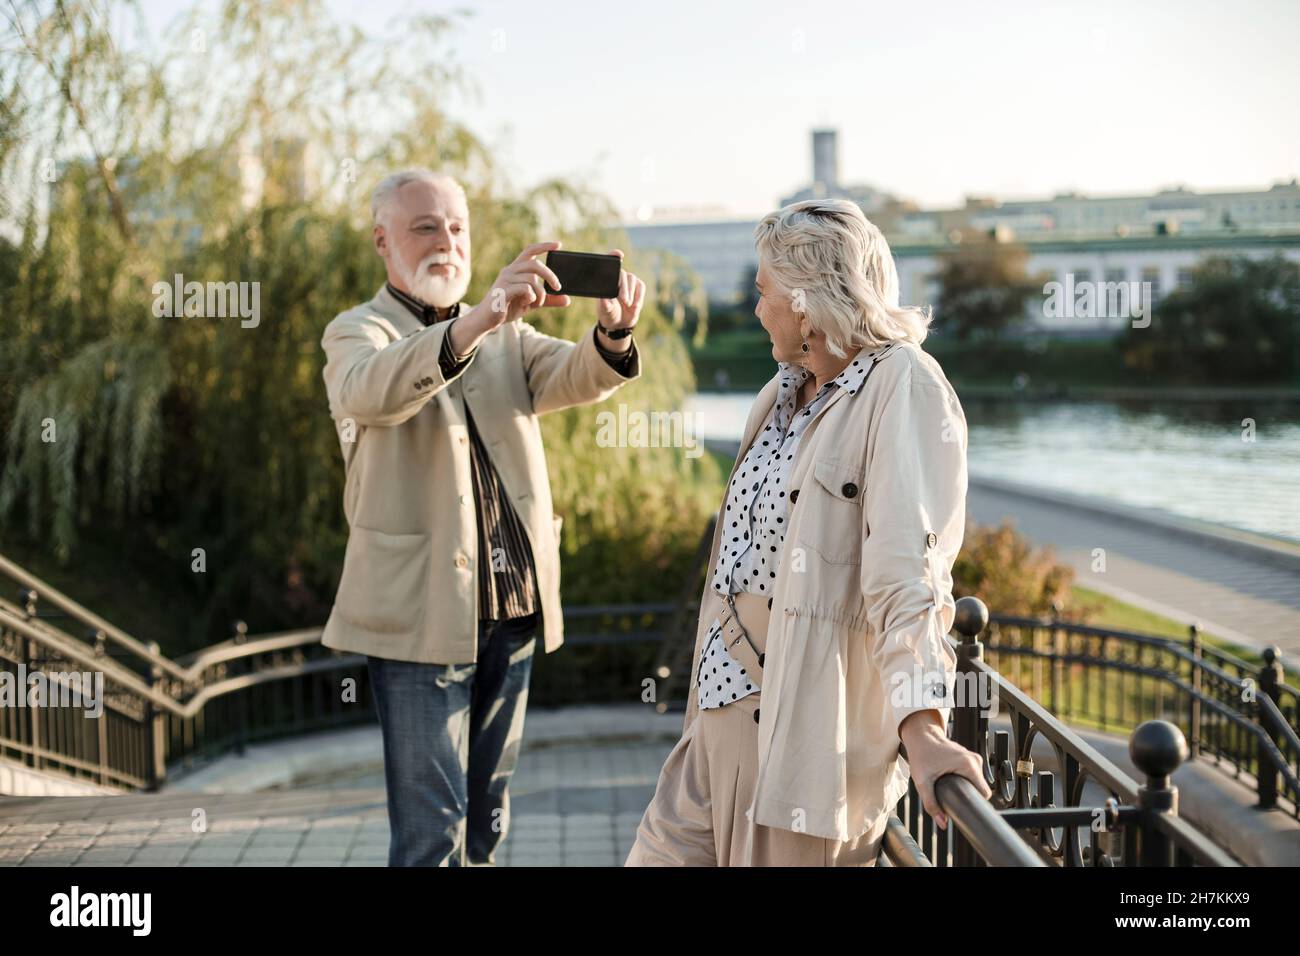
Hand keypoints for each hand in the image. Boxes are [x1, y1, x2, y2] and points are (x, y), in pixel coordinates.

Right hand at [491, 240, 570, 325]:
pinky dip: (531, 297)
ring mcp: (505, 280)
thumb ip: (548, 300)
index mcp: (515, 269)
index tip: (558, 245)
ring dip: (541, 293)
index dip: (544, 246)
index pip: (530, 251)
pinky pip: (524, 289)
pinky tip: (528, 303)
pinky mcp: (503, 291)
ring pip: (532, 279)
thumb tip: (567, 299)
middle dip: (550, 276)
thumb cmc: (508, 307)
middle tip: (557, 288)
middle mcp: (509, 271)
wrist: (487, 320)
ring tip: (537, 303)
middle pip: (535, 265)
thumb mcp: (532, 302)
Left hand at [595, 249, 644, 342]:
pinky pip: (641, 287)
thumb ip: (605, 304)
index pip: (609, 263)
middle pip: (623, 274)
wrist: (619, 323)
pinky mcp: (638, 287)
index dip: (614, 255)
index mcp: (606, 280)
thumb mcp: (604, 311)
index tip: (620, 255)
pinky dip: (638, 297)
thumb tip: (605, 298)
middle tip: (624, 301)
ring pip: (632, 279)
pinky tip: (634, 306)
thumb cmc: (608, 314)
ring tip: (627, 305)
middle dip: (624, 287)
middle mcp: (617, 277)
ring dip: (631, 292)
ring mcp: (628, 281)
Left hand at [899, 710, 991, 829]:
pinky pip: (971, 774)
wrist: (920, 735)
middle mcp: (975, 760)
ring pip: (975, 781)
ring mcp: (973, 757)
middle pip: (979, 788)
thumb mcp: (923, 782)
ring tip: (948, 785)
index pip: (984, 793)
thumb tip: (942, 823)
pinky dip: (962, 779)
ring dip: (964, 786)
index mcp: (969, 765)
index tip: (964, 806)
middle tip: (950, 795)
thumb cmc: (921, 754)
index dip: (974, 802)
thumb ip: (931, 804)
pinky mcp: (968, 757)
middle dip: (967, 794)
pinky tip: (950, 779)